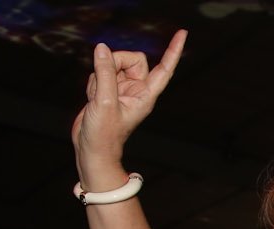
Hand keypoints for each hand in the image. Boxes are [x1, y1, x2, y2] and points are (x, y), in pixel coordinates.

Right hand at [71, 30, 186, 190]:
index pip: (164, 69)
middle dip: (115, 62)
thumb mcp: (104, 101)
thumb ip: (105, 73)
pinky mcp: (107, 90)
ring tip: (97, 97)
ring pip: (112, 64)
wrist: (91, 150)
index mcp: (145, 95)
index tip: (182, 33)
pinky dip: (93, 81)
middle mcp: (136, 90)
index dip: (173, 51)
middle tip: (103, 78)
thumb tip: (103, 49)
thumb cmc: (104, 135)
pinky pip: (99, 73)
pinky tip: (92, 98)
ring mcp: (121, 89)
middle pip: (131, 59)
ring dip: (100, 75)